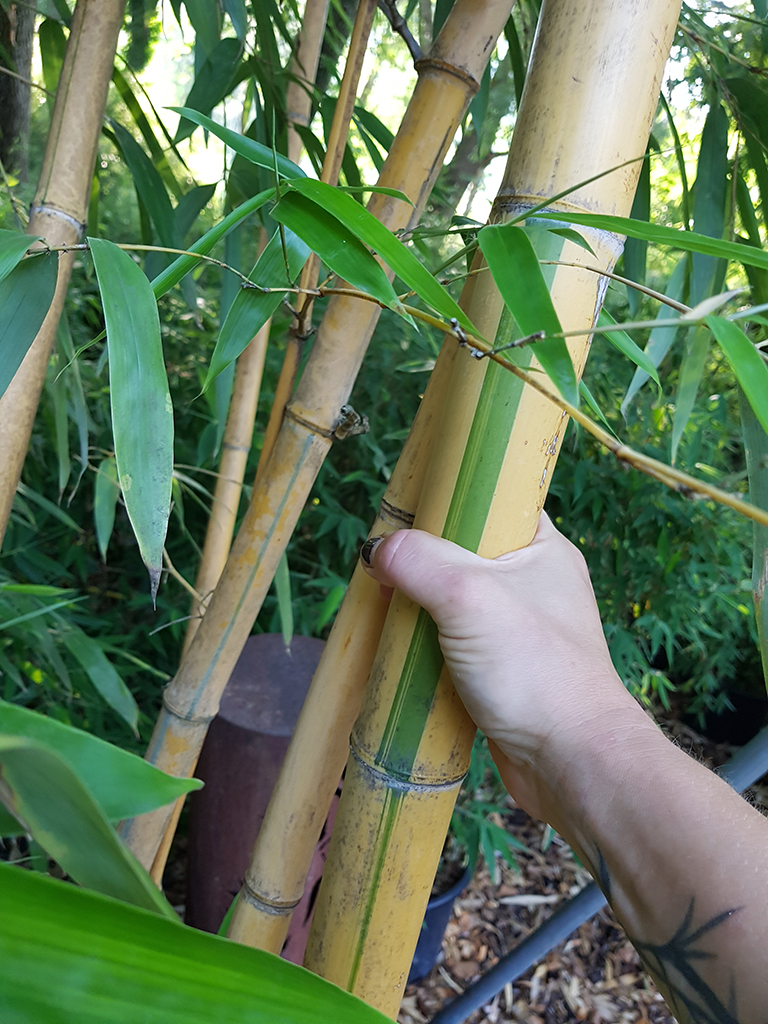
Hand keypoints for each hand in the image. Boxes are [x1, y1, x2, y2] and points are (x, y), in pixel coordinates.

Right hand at [361, 513, 649, 818]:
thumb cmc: (535, 670)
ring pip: (450, 601)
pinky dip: (424, 645)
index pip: (491, 499)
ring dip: (418, 608)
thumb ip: (419, 562)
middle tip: (383, 567)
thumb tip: (375, 551)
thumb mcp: (469, 597)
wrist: (571, 762)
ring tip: (384, 608)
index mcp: (541, 547)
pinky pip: (449, 642)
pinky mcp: (498, 669)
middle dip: (420, 561)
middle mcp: (531, 581)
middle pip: (460, 551)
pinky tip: (398, 648)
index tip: (404, 510)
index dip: (447, 500)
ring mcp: (514, 628)